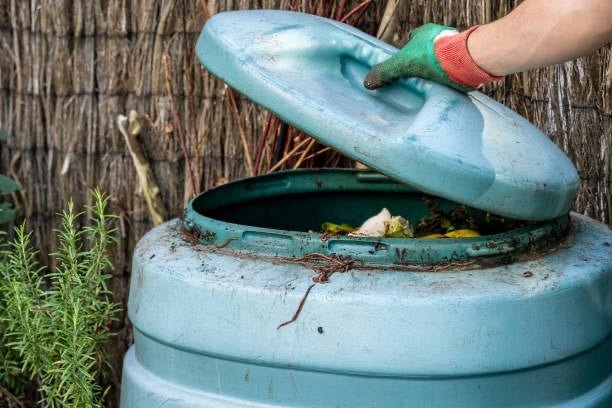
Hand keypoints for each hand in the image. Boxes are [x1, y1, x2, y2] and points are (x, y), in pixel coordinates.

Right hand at [363, 23, 498, 92]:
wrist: (465, 61)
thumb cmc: (433, 56)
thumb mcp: (402, 64)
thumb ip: (385, 72)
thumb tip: (367, 82)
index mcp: (425, 32)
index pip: (412, 39)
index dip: (406, 51)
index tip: (402, 64)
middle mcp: (440, 37)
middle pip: (426, 50)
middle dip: (421, 62)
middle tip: (414, 77)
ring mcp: (454, 49)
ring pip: (441, 60)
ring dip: (435, 71)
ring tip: (427, 86)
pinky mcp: (465, 62)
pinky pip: (453, 69)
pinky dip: (448, 78)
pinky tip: (442, 89)